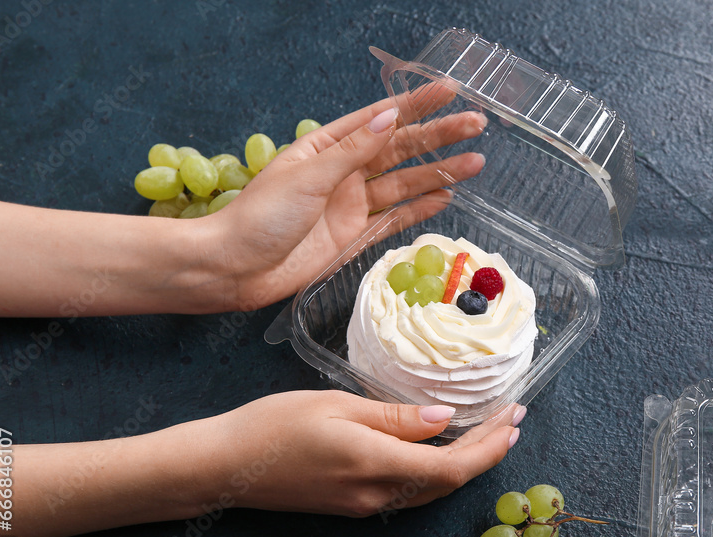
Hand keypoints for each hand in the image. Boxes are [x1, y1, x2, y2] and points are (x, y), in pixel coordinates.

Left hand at [206, 96, 486, 311]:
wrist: (236, 268)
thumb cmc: (261, 216)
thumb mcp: (308, 176)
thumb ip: (353, 151)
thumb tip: (390, 118)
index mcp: (326, 147)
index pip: (380, 119)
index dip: (415, 104)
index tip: (448, 91)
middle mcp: (343, 172)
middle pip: (400, 149)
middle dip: (439, 136)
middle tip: (476, 124)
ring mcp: (351, 205)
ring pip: (405, 184)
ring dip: (439, 173)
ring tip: (475, 162)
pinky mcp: (355, 236)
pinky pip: (395, 218)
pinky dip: (421, 208)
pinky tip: (446, 196)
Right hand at [210, 391, 523, 517]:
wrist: (225, 467)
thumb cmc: (273, 425)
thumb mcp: (337, 405)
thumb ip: (396, 417)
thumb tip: (445, 419)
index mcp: (376, 465)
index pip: (452, 466)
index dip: (489, 446)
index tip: (514, 417)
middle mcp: (377, 494)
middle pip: (449, 481)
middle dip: (487, 451)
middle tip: (512, 419)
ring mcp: (365, 504)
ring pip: (432, 489)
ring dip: (466, 461)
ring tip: (490, 431)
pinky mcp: (353, 505)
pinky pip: (410, 490)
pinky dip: (438, 469)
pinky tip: (444, 446)